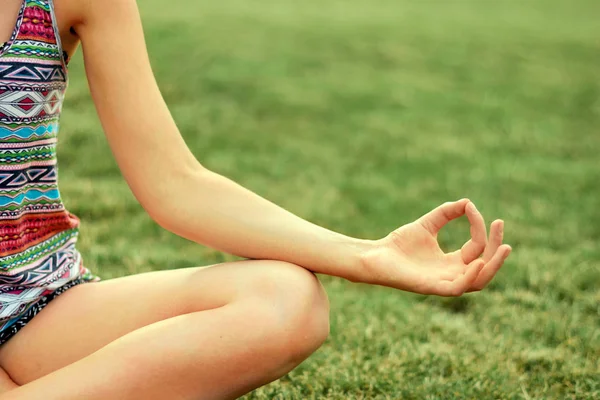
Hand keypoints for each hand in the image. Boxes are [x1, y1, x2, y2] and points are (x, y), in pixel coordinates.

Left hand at [359, 199, 511, 295]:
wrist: (375, 255)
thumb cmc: (399, 243)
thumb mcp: (428, 224)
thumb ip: (447, 213)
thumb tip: (468, 202)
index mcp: (452, 262)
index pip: (477, 247)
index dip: (478, 227)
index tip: (471, 208)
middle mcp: (451, 274)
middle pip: (484, 266)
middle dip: (496, 248)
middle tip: (501, 225)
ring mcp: (443, 282)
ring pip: (478, 282)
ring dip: (493, 266)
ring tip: (503, 247)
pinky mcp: (432, 288)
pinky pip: (458, 288)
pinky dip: (470, 276)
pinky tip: (477, 261)